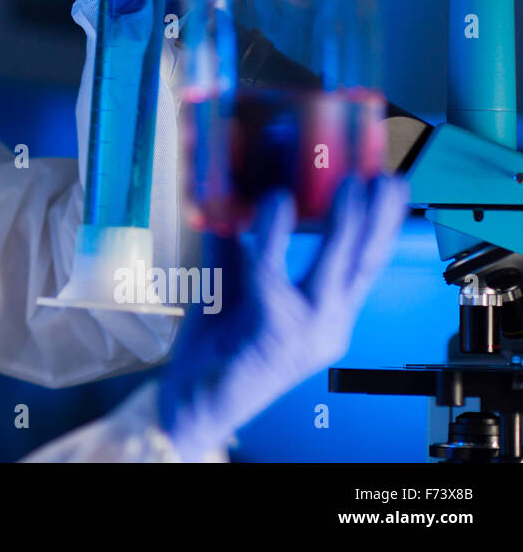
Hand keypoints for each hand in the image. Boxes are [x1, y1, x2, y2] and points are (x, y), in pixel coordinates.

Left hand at [157, 175, 408, 460]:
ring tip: (351, 185)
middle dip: (382, 219)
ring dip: (345, 224)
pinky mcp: (275, 337)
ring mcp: (306, 335)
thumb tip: (235, 199)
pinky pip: (275, 278)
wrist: (195, 405)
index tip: (386, 189)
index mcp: (326, 316)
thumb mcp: (233, 287)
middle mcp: (326, 326)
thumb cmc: (216, 349)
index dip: (379, 227)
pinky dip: (275, 238)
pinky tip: (276, 205)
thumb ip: (238, 247)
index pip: (362, 267)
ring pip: (336, 270)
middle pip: (365, 266)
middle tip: (388, 179)